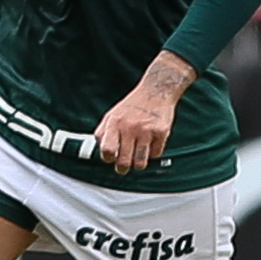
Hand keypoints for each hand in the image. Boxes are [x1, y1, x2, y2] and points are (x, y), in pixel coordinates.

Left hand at [94, 51, 195, 174]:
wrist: (156, 91)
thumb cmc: (132, 105)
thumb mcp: (112, 115)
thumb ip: (103, 133)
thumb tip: (99, 152)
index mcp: (114, 122)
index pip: (107, 150)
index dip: (108, 158)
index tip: (111, 158)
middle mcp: (129, 127)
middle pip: (123, 162)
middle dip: (122, 168)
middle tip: (123, 167)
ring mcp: (146, 130)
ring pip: (140, 163)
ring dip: (138, 163)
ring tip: (137, 157)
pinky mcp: (161, 132)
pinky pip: (155, 154)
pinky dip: (153, 153)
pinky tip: (150, 144)